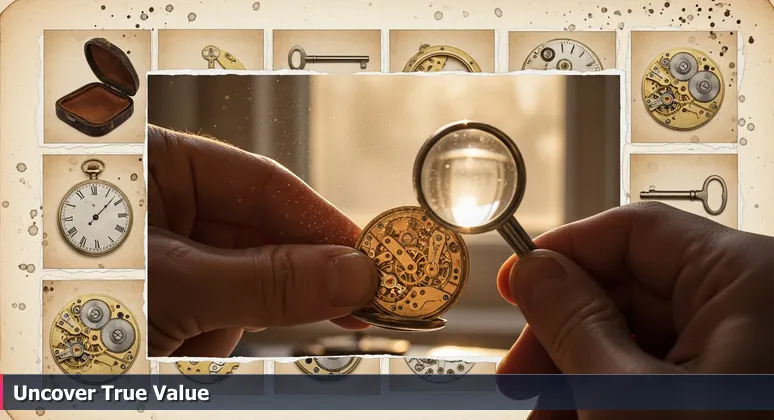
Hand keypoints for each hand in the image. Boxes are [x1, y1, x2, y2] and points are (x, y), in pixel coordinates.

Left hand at [147, 125, 377, 356]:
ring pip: (240, 284)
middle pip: (258, 240)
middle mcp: (165, 203)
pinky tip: (172, 348)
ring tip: (188, 340)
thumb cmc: (69, 300)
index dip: (323, 225)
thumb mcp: (174, 284)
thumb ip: (266, 281)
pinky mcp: (163, 296)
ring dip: (227, 323)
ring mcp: (163, 252)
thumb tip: (356, 275)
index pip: (264, 184)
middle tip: (343, 310)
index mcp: (159, 164)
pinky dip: (204, 338)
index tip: (370, 261)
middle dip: (276, 287)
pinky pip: (213, 313)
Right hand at [496, 202, 772, 419]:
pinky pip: (660, 374)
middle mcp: (754, 306)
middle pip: (632, 288)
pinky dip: (613, 395)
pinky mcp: (735, 390)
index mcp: (747, 280)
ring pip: (639, 338)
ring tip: (543, 417)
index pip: (635, 231)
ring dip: (580, 375)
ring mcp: (747, 353)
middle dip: (565, 335)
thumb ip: (571, 322)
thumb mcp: (627, 397)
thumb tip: (531, 270)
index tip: (515, 286)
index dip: (564, 253)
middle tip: (518, 379)